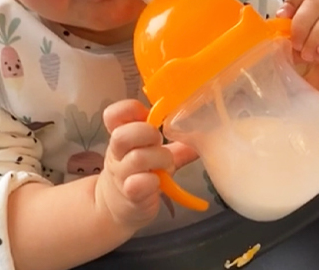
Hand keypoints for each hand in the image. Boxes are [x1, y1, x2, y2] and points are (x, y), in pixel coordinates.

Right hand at [95, 99, 197, 231]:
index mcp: (121, 135)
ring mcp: (121, 175)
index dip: (131, 110)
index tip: (147, 116)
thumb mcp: (155, 154)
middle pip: (122, 135)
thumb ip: (176, 144)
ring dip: (159, 158)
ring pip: (136, 158)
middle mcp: (117, 153)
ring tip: (167, 165)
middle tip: (160, 141)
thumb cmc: (140, 172)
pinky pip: (137, 184)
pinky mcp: (130, 195)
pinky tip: (158, 182)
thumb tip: (204, 134)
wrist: (118, 207)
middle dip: (147, 134)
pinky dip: (152, 181)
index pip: (113, 114)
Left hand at [276, 0, 318, 70]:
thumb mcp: (283, 47)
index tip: (283, 16)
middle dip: (302, 23)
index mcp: (304, 9)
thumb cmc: (297, 63)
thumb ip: (279, 34)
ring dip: (316, 36)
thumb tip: (271, 28)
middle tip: (296, 45)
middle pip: (315, 1)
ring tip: (308, 55)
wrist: (313, 86)